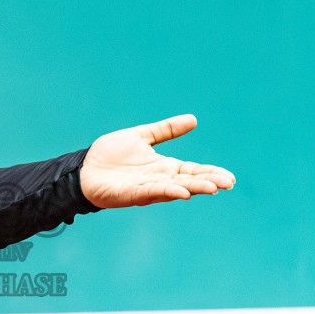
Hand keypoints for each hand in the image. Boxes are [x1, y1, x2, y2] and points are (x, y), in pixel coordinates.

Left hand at [79, 114, 234, 208]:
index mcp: (164, 167)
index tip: (229, 177)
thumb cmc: (111, 155)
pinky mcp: (132, 194)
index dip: (210, 173)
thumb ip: (165, 130)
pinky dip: (168, 192)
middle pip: (189, 181)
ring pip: (175, 188)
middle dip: (208, 182)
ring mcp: (147, 188)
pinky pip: (153, 192)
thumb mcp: (142, 137)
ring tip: (213, 187)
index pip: (193, 171)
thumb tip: (193, 119)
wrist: (85, 168)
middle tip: (228, 183)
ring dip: (194, 188)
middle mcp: (159, 179)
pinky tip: (182, 192)